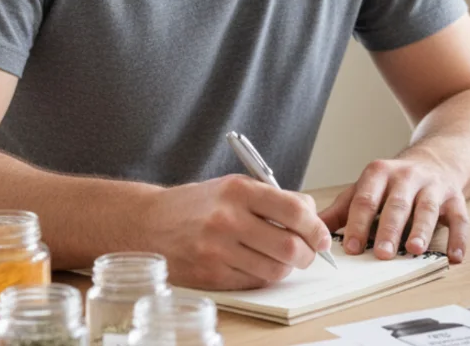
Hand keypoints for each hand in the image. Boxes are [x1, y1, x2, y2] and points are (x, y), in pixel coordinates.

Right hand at [142, 174, 332, 289]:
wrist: (147, 223)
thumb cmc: (196, 205)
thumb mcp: (232, 186)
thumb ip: (272, 198)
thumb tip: (310, 213)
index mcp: (238, 191)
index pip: (294, 210)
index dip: (316, 226)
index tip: (322, 235)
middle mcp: (228, 219)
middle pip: (290, 245)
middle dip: (308, 253)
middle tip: (309, 253)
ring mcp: (217, 249)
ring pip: (275, 269)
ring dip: (287, 267)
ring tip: (282, 258)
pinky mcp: (210, 275)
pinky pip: (253, 281)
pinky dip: (264, 276)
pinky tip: (259, 264)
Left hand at [317, 157, 468, 263]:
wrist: (437, 158)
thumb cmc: (395, 181)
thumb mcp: (366, 187)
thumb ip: (341, 210)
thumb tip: (311, 230)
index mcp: (379, 173)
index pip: (365, 198)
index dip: (357, 223)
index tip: (350, 247)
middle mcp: (407, 177)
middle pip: (397, 204)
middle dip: (388, 229)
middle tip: (380, 253)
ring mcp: (433, 186)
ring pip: (427, 209)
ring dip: (421, 230)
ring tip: (413, 250)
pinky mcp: (455, 198)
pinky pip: (460, 218)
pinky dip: (459, 238)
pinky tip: (454, 256)